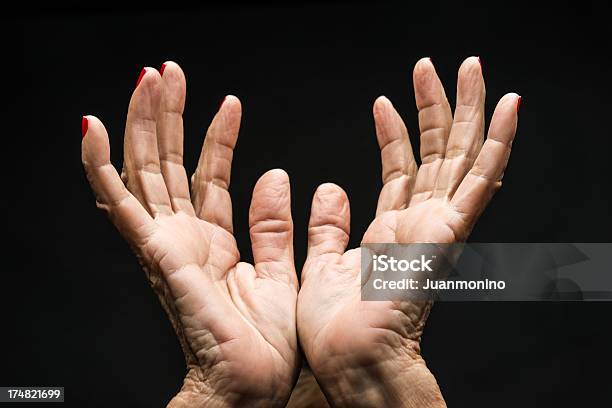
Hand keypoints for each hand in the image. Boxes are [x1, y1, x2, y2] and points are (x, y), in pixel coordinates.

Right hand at [81, 62, 298, 406]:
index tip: (226, 103)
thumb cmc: (266, 344)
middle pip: (170, 164)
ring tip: (149, 79)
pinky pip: (121, 203)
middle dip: (170, 116)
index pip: (209, 176)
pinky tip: (94, 129)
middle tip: (170, 73)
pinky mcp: (155, 254)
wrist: (250, 388)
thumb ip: (273, 224)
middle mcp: (184, 239)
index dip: (215, 137)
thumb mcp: (281, 271)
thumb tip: (275, 173)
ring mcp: (165, 244)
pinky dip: (101, 165)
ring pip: (147, 170)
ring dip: (144, 123)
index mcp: (214, 242)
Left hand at [298, 57, 519, 406]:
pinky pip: (478, 181)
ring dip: (468, 111)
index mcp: (389, 232)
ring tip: (471, 68)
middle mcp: (418, 225)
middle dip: (438, 108)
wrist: (352, 362)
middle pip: (435, 154)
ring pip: (460, 156)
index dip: (395, 133)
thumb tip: (331, 188)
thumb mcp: (322, 264)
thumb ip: (328, 226)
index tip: (385, 101)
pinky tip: (509, 108)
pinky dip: (497, 143)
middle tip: (438, 66)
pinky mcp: (448, 234)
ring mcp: (437, 228)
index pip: (400, 170)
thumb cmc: (334, 327)